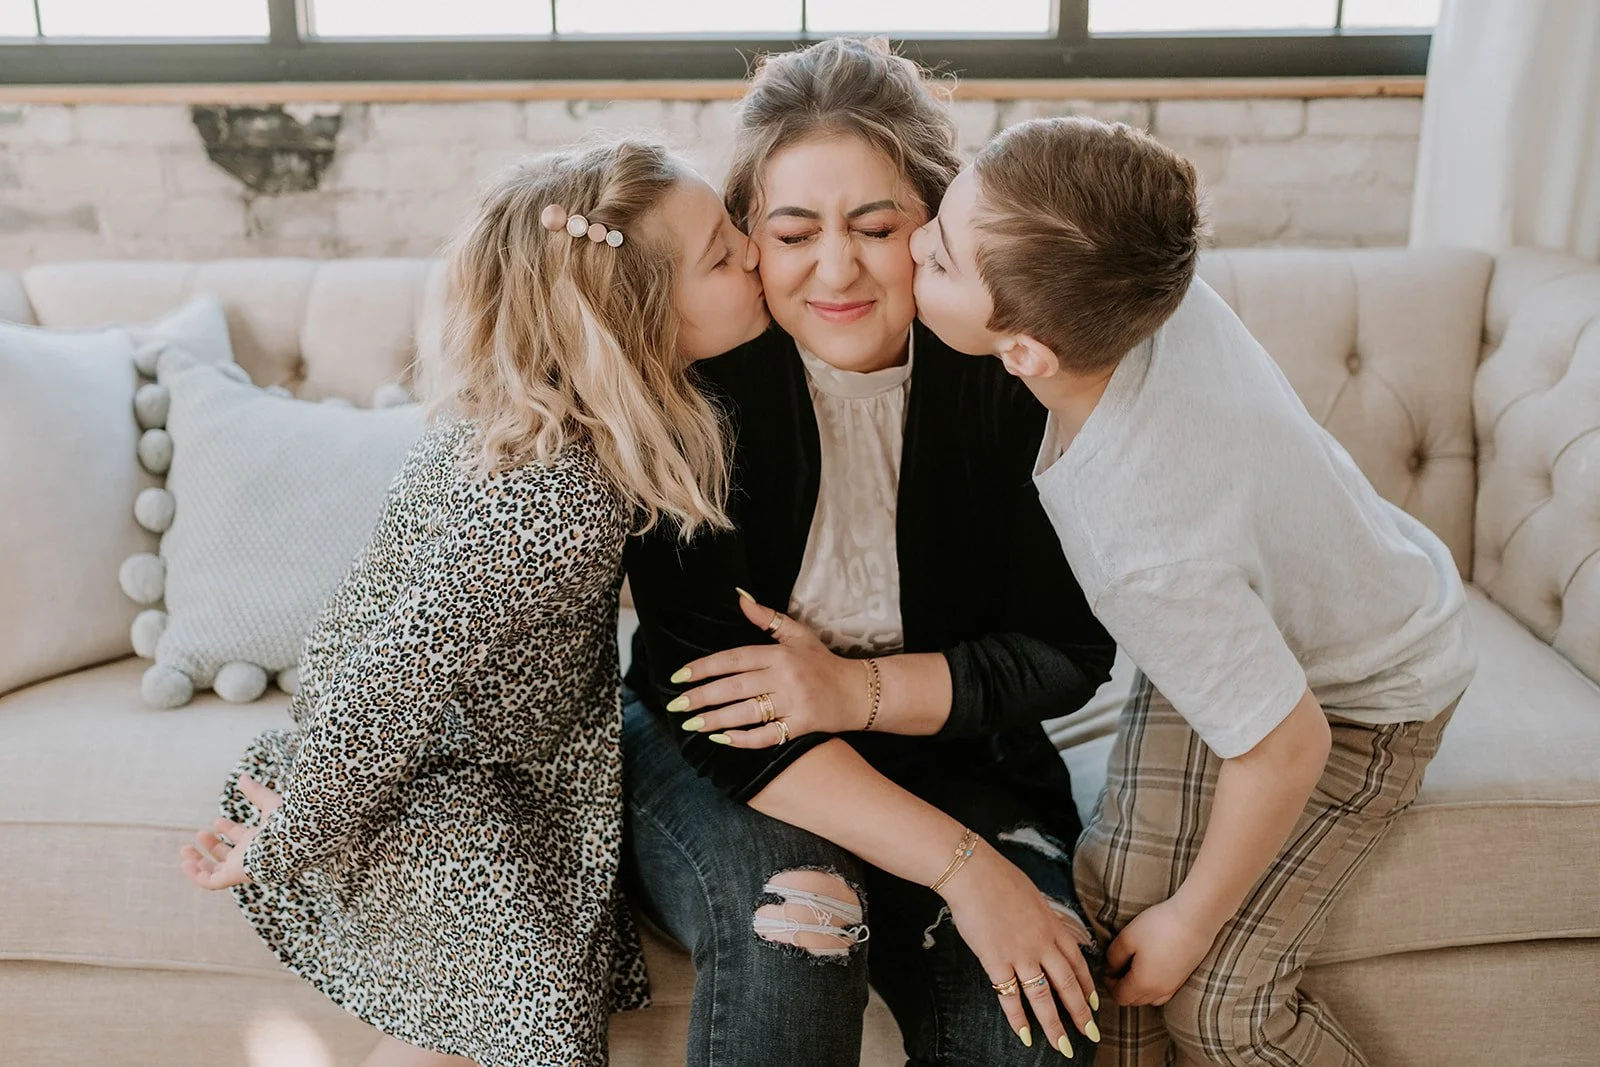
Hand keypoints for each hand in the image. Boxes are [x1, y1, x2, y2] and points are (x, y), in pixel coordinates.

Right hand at [179, 773, 282, 890]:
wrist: (294, 840)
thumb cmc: (288, 823)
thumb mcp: (270, 803)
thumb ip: (256, 792)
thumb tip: (242, 777)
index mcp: (260, 839)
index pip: (241, 838)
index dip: (228, 830)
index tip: (217, 820)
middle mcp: (250, 855)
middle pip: (227, 856)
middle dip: (212, 845)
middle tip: (200, 833)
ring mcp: (241, 867)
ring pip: (217, 870)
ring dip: (200, 862)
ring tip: (185, 849)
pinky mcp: (234, 876)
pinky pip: (211, 882)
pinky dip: (196, 875)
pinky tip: (185, 863)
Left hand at [666, 589, 871, 747]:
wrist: (857, 692)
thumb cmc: (821, 662)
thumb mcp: (797, 634)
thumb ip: (767, 617)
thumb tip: (739, 596)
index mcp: (779, 653)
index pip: (733, 659)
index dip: (704, 667)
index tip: (679, 676)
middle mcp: (784, 676)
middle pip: (734, 687)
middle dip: (701, 697)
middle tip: (676, 706)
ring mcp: (793, 702)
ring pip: (746, 712)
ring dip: (715, 720)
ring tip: (691, 724)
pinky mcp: (801, 725)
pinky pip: (767, 735)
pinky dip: (743, 739)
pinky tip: (722, 739)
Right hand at [942, 841, 1100, 1056]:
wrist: (973, 872)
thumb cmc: (999, 877)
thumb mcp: (1033, 895)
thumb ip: (1042, 917)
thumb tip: (1046, 926)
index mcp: (1052, 926)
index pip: (1077, 963)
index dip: (1087, 987)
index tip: (1094, 1004)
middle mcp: (1041, 944)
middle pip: (1067, 985)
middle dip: (1080, 1013)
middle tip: (1091, 1033)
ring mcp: (1019, 954)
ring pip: (1043, 997)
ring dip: (1054, 1025)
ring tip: (1063, 1047)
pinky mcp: (995, 961)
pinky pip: (1008, 996)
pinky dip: (1017, 1018)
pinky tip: (1023, 1034)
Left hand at [1105, 895, 1218, 1006]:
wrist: (1195, 919)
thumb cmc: (1159, 926)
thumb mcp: (1127, 937)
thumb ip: (1113, 957)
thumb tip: (1109, 969)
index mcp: (1142, 984)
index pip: (1119, 997)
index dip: (1108, 984)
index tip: (1106, 968)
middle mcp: (1159, 991)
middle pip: (1134, 1001)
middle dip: (1122, 987)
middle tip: (1117, 966)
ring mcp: (1174, 987)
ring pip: (1149, 998)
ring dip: (1138, 989)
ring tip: (1134, 967)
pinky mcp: (1184, 978)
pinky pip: (1164, 992)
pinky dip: (1153, 986)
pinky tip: (1152, 968)